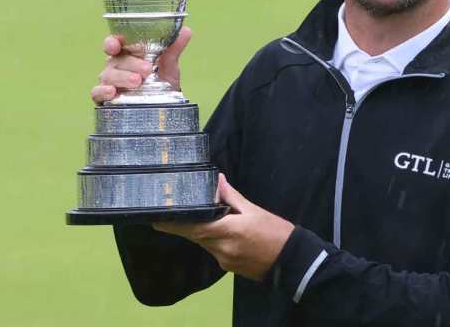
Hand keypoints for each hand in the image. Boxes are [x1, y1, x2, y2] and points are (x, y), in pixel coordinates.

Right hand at [90, 27, 191, 103]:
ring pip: (108, 75)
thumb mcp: (169, 65)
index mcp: (127, 53)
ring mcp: (109, 81)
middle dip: (131, 64)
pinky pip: (98, 93)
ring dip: (122, 77)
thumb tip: (185, 31)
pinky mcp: (106, 98)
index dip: (112, 42)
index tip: (116, 44)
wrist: (165, 105)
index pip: (114, 43)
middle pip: (116, 60)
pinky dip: (103, 91)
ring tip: (137, 82)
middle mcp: (116, 65)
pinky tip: (112, 92)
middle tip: (147, 69)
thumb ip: (174, 48)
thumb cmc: (160, 79)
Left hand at [153, 174, 295, 280]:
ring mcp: (224, 261)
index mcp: (229, 231)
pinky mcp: (228, 268)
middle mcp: (222, 249)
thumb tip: (217, 180)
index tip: (157, 220)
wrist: (292, 260)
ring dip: (202, 232)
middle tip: (174, 214)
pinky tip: (224, 234)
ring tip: (206, 219)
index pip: (194, 228)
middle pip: (196, 236)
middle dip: (187, 225)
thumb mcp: (255, 210)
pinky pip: (214, 251)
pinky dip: (214, 241)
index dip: (173, 225)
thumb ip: (232, 196)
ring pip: (204, 244)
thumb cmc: (276, 232)